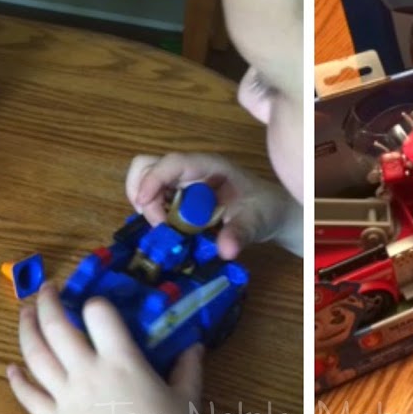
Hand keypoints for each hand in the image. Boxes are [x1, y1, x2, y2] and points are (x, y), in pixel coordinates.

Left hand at [7, 285, 201, 413]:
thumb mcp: (187, 399)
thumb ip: (188, 367)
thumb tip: (195, 345)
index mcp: (122, 361)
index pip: (99, 314)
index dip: (97, 302)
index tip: (97, 300)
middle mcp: (88, 372)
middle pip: (57, 327)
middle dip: (48, 303)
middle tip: (47, 289)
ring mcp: (67, 397)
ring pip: (35, 356)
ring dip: (26, 330)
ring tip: (25, 313)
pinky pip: (30, 397)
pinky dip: (18, 381)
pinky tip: (11, 369)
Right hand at [125, 153, 293, 259]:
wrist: (270, 212)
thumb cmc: (265, 209)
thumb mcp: (256, 223)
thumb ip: (240, 234)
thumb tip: (225, 251)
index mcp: (209, 166)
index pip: (173, 162)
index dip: (153, 179)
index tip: (143, 206)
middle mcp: (191, 169)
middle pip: (148, 165)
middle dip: (142, 191)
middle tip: (156, 223)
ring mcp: (183, 181)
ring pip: (146, 180)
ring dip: (146, 204)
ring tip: (164, 228)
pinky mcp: (180, 194)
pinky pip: (155, 197)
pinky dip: (152, 212)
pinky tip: (169, 229)